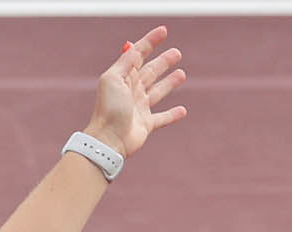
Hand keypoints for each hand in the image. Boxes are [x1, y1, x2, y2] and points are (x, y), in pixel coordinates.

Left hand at [89, 25, 187, 158]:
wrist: (108, 139)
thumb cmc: (109, 108)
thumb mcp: (114, 78)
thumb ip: (126, 62)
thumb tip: (134, 46)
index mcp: (123, 78)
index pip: (138, 55)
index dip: (150, 42)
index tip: (163, 31)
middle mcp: (131, 92)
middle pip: (150, 73)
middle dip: (163, 62)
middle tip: (177, 53)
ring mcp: (139, 108)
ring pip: (158, 92)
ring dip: (169, 83)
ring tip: (181, 74)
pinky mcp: (146, 125)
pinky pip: (162, 118)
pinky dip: (172, 115)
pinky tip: (183, 110)